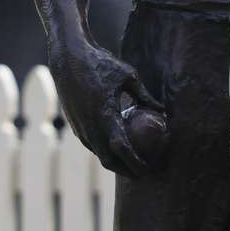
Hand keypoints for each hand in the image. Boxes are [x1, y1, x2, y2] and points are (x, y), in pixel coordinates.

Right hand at [49, 40, 166, 176]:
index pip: (121, 149)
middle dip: (124, 170)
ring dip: (113, 160)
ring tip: (129, 163)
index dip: (135, 162)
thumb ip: (144, 96)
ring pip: (97, 153)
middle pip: (107, 159)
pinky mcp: (74, 123)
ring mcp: (79, 126)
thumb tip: (161, 110)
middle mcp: (90, 125)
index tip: (147, 168)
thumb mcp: (128, 76)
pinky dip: (102, 149)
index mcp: (104, 115)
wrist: (68, 57)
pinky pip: (90, 143)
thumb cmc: (100, 63)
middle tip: (140, 173)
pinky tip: (114, 147)